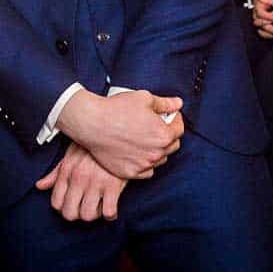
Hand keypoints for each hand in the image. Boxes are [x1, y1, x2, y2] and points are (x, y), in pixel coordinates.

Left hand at [34, 142, 129, 220]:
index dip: (64, 208)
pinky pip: (108, 212)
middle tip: (86, 207)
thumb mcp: (70, 154)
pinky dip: (110, 214)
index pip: (56, 203)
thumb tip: (40, 186)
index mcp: (66, 171)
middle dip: (78, 214)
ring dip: (94, 214)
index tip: (74, 204)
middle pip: (70, 213)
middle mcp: (78, 178)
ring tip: (99, 205)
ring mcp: (95, 182)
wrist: (117, 132)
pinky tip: (111, 205)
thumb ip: (55, 173)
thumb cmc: (93, 144)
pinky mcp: (113, 185)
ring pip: (88, 215)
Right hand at [57, 88, 183, 179]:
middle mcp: (156, 154)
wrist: (92, 123)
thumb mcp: (144, 98)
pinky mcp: (129, 172)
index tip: (168, 115)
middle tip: (156, 125)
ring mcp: (143, 165)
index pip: (179, 129)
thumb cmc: (117, 109)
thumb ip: (165, 103)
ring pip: (159, 159)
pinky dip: (144, 162)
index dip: (175, 119)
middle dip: (168, 134)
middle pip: (172, 146)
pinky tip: (137, 151)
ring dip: (157, 149)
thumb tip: (178, 103)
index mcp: (163, 135)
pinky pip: (145, 171)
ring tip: (145, 137)